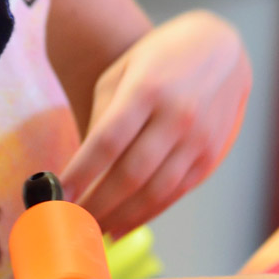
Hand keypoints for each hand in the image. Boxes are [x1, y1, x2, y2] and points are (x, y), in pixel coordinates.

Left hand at [61, 11, 250, 239]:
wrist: (222, 47)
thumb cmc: (160, 59)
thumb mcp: (123, 72)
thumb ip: (103, 117)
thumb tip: (82, 170)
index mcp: (147, 89)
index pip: (107, 142)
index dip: (80, 174)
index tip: (56, 196)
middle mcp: (176, 116)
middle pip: (130, 175)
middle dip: (96, 205)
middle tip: (70, 223)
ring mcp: (198, 139)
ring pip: (155, 192)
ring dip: (121, 217)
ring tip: (93, 231)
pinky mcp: (211, 155)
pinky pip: (176, 193)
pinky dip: (148, 214)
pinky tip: (124, 224)